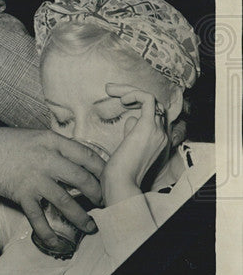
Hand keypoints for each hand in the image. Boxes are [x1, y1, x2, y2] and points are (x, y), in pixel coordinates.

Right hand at [0, 128, 104, 253]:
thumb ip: (57, 147)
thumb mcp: (35, 136)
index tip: (108, 178)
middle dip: (97, 194)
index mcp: (51, 141)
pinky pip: (39, 219)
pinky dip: (49, 233)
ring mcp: (34, 179)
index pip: (86, 155)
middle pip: (82, 179)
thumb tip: (80, 160)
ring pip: (66, 201)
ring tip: (91, 227)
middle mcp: (46, 160)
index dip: (101, 169)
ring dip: (81, 217)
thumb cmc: (5, 143)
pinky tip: (58, 243)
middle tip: (104, 203)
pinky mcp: (22, 196)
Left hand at [101, 84, 168, 204]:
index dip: (141, 107)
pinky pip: (148, 99)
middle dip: (133, 95)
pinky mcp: (147, 127)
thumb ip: (133, 133)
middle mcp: (163, 136)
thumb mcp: (128, 150)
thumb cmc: (119, 173)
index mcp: (160, 143)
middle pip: (154, 106)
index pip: (157, 117)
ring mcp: (157, 131)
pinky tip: (121, 99)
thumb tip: (131, 118)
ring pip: (151, 100)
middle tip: (112, 91)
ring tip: (111, 90)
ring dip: (130, 91)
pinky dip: (135, 93)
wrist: (120, 184)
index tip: (123, 103)